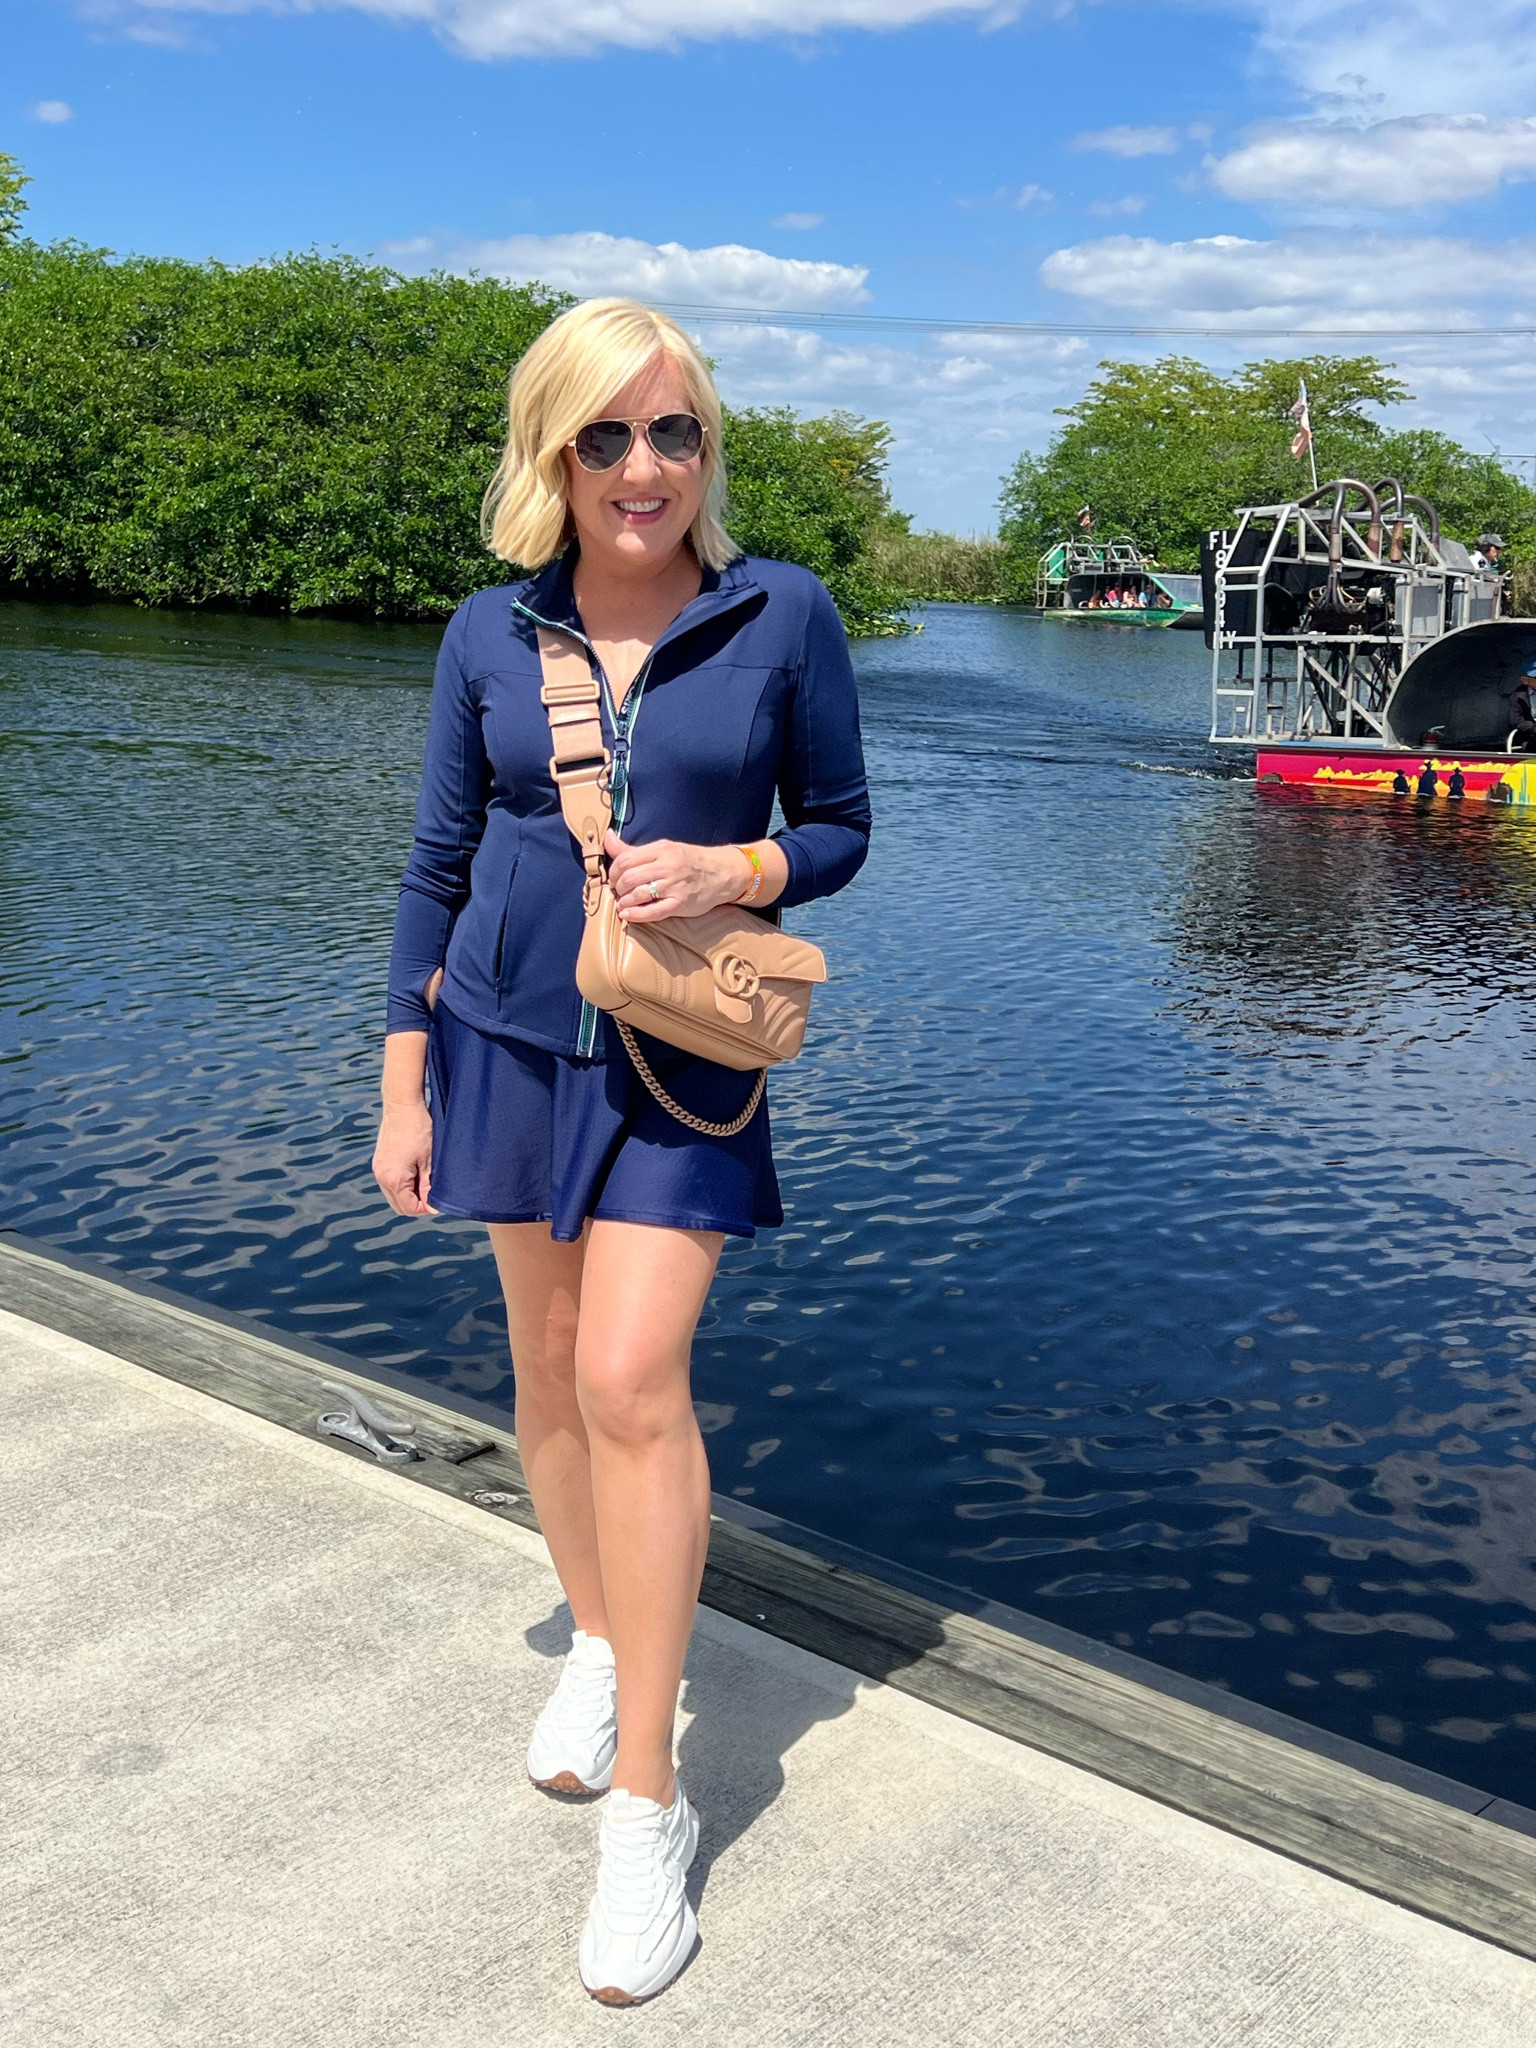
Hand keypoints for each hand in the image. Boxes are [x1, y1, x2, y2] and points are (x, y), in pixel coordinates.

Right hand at [373, 1099, 436, 1216]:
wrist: (402, 1104)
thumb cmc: (419, 1129)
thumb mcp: (430, 1160)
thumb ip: (429, 1186)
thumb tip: (432, 1207)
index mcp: (393, 1179)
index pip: (409, 1208)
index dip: (426, 1208)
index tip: (439, 1200)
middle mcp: (381, 1177)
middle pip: (399, 1205)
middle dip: (417, 1204)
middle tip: (434, 1193)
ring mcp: (378, 1169)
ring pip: (394, 1194)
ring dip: (410, 1193)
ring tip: (427, 1179)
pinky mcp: (379, 1161)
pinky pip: (390, 1182)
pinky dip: (403, 1183)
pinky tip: (417, 1171)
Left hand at [604, 829, 748, 923]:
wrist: (721, 873)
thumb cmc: (689, 861)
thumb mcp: (663, 849)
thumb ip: (633, 849)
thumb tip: (607, 838)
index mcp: (661, 849)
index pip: (625, 859)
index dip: (613, 872)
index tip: (613, 879)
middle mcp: (668, 865)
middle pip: (628, 878)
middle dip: (617, 888)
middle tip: (618, 893)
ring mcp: (674, 885)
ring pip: (638, 894)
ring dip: (624, 902)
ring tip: (622, 905)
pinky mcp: (680, 904)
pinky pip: (652, 912)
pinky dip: (635, 915)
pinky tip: (628, 915)